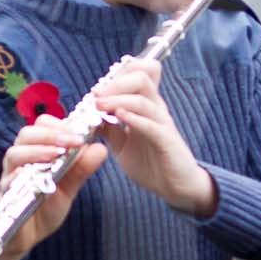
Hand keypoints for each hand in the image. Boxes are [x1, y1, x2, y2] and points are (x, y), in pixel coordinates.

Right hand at [0, 117, 108, 259]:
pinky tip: (35, 175)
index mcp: (36, 153)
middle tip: (73, 141)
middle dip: (51, 134)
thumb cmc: (44, 207)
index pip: (43, 126)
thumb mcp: (69, 188)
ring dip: (37, 151)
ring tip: (57, 155)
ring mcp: (10, 177)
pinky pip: (7, 181)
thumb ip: (82, 169)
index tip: (81, 133)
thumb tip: (101, 148)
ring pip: (14, 153)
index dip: (61, 125)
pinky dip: (20, 175)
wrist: (24, 238)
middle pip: (27, 134)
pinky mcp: (4, 196)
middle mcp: (20, 161)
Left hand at [90, 57, 215, 216]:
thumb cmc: (150, 162)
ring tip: (99, 105)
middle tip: (96, 94)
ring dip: (118, 99)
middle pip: (142, 77)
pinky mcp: (167, 141)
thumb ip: (108, 126)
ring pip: (143, 100)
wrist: (174, 186)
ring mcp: (162, 124)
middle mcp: (156, 109)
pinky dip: (134, 118)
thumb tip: (86, 114)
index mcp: (146, 105)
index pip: (139, 73)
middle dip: (115, 82)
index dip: (119, 73)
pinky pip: (151, 125)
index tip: (98, 87)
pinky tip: (119, 117)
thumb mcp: (121, 142)